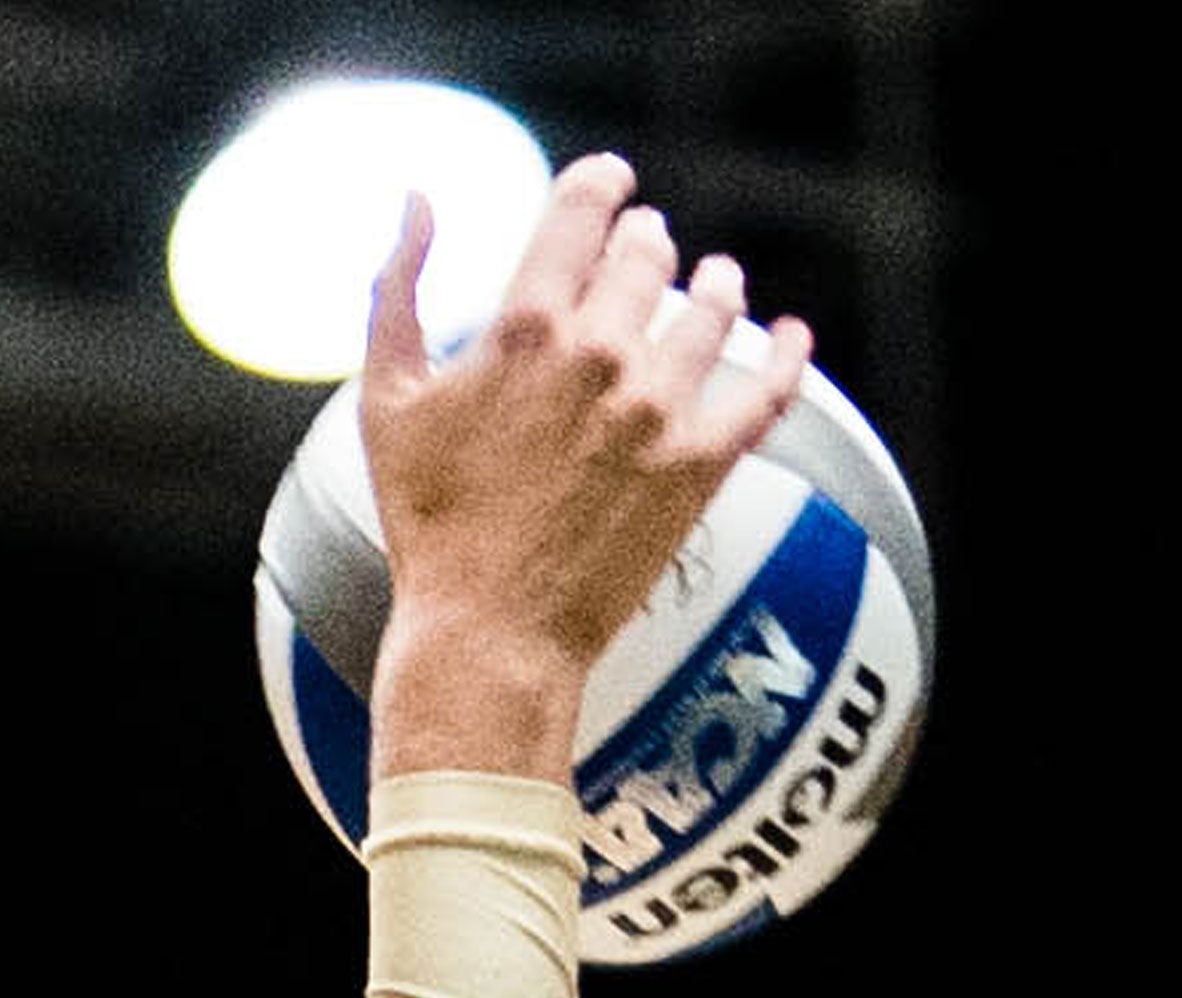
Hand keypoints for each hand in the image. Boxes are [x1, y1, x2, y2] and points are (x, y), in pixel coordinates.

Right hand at [357, 157, 816, 772]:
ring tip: (719, 280)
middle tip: (651, 242)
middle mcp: (600, 354)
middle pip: (647, 256)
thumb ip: (398, 290)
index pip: (580, 214)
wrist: (491, 631)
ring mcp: (657, 409)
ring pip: (711, 311)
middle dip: (648, 239)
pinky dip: (788, 357)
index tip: (611, 181)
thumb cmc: (430, 524)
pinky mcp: (699, 467)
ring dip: (715, 285)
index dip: (601, 184)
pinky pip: (766, 394)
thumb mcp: (388, 397)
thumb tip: (416, 205)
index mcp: (525, 326)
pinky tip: (794, 336)